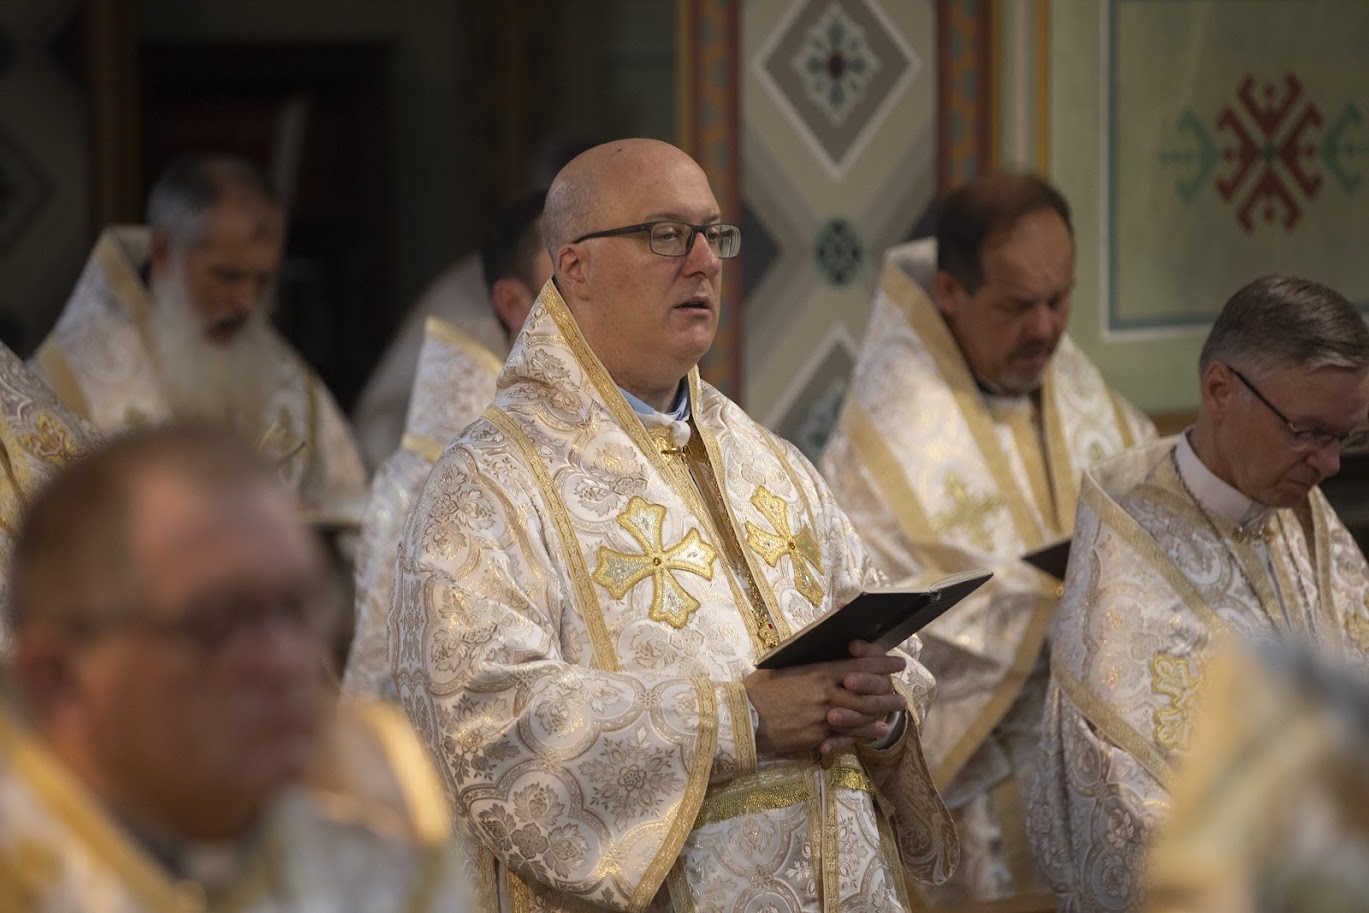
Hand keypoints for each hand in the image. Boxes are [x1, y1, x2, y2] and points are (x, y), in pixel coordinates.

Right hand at [743, 640, 908, 756]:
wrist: (742, 718)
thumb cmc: (758, 689)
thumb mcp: (784, 668)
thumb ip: (808, 666)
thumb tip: (824, 660)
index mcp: (818, 672)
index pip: (859, 665)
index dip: (882, 664)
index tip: (897, 662)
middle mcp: (826, 694)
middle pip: (866, 694)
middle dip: (887, 695)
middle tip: (901, 696)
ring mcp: (823, 717)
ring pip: (861, 716)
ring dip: (881, 715)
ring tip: (894, 714)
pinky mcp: (817, 737)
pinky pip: (846, 736)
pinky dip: (864, 734)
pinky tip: (876, 732)